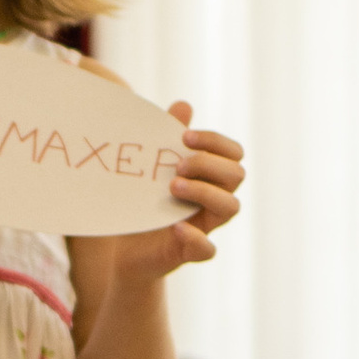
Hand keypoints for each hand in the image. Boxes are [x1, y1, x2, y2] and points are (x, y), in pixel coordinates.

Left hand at [117, 103, 243, 282]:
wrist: (122, 252)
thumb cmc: (142, 205)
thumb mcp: (152, 170)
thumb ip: (167, 139)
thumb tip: (183, 105)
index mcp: (209, 178)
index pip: (232, 154)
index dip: (216, 142)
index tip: (185, 136)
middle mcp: (212, 201)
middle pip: (236, 175)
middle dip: (209, 164)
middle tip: (177, 165)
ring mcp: (204, 227)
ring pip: (231, 207)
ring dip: (205, 191)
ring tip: (173, 186)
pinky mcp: (188, 253)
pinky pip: (208, 250)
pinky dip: (196, 237)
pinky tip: (177, 225)